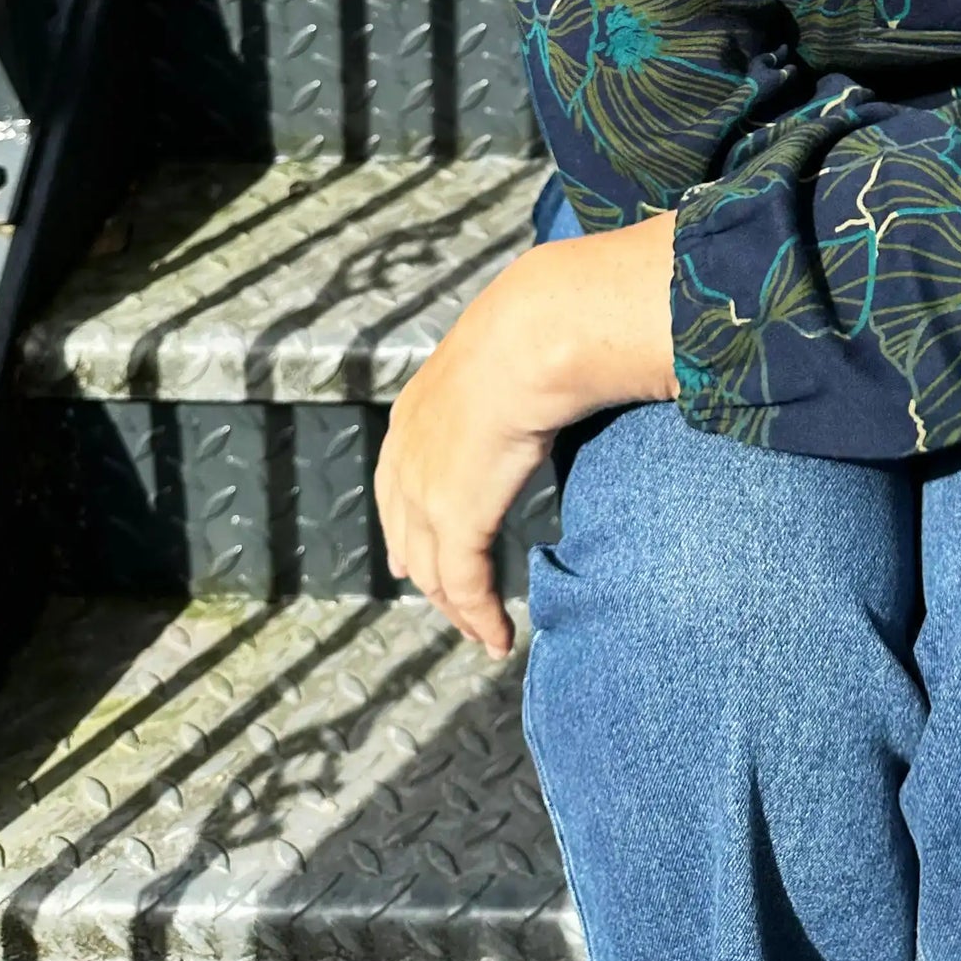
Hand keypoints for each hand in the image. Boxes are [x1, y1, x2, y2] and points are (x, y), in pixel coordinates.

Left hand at [373, 210, 677, 657]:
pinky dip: (479, 617)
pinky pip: (463, 585)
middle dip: (427, 572)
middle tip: (452, 605)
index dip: (406, 519)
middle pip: (407, 530)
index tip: (413, 554)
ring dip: (459, 608)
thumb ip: (519, 373)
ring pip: (433, 568)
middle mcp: (409, 450)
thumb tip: (562, 363)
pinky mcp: (456, 516)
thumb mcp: (514, 349)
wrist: (541, 327)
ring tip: (485, 633)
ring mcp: (426, 486)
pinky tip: (499, 637)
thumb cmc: (550, 322)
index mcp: (419, 407)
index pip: (398, 477)